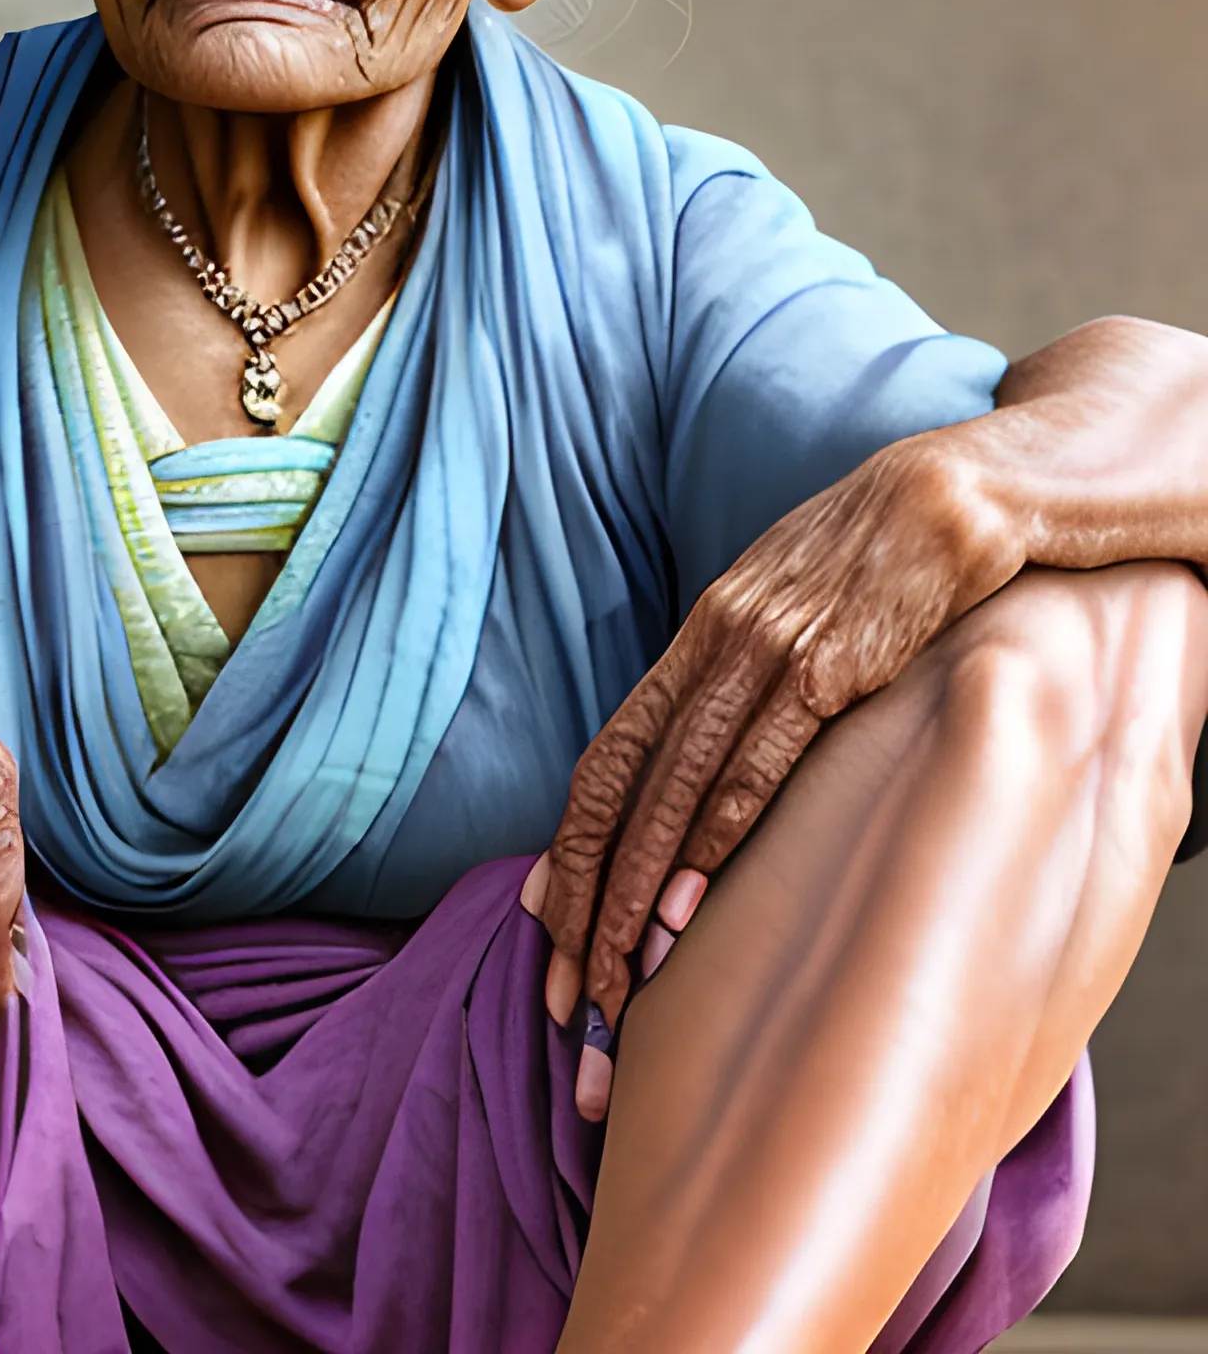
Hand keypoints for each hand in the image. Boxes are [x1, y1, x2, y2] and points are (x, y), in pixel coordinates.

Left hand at [523, 426, 1025, 1115]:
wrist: (945, 497)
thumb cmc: (866, 567)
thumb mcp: (783, 618)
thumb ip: (741, 685)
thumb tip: (711, 768)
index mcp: (692, 643)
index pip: (605, 761)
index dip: (568, 848)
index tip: (546, 930)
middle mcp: (709, 651)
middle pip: (618, 789)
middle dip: (585, 898)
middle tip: (568, 994)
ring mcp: (761, 658)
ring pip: (670, 793)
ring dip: (634, 894)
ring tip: (616, 982)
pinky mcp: (827, 668)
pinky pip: (752, 769)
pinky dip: (711, 844)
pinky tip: (685, 911)